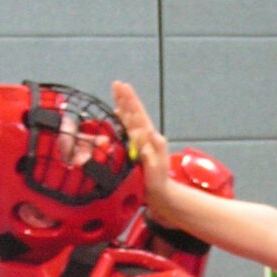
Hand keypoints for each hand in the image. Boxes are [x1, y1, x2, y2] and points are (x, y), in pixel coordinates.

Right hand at [112, 80, 170, 206]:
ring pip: (130, 118)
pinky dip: (122, 119)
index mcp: (149, 137)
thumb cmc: (157, 180)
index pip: (138, 115)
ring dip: (123, 104)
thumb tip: (140, 132)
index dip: (129, 101)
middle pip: (133, 113)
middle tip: (117, 84)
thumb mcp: (154, 165)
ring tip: (117, 92)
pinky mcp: (135, 148)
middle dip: (125, 98)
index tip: (123, 87)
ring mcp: (140, 141)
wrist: (159, 193)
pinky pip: (127, 129)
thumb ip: (148, 149)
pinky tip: (117, 114)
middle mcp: (144, 136)